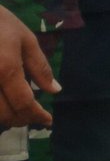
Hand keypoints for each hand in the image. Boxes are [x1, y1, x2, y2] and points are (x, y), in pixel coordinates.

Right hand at [0, 6, 55, 127]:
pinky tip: (4, 103)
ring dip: (5, 118)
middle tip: (33, 117)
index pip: (23, 103)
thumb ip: (40, 67)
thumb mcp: (26, 39)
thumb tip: (55, 90)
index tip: (48, 120)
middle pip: (4, 114)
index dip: (37, 115)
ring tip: (19, 113)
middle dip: (21, 119)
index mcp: (5, 69)